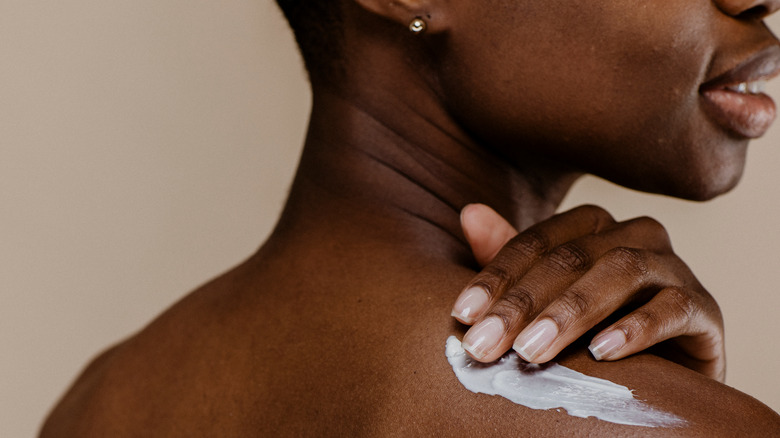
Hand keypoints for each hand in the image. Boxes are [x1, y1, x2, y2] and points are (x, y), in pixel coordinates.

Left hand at [453, 203, 724, 380]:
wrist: (667, 372)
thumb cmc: (595, 330)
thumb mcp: (547, 300)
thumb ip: (512, 262)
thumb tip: (470, 213)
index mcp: (593, 227)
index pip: (536, 241)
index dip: (497, 276)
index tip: (462, 315)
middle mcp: (635, 236)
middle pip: (572, 257)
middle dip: (522, 303)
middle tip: (485, 345)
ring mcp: (673, 268)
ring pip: (622, 272)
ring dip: (572, 311)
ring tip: (532, 350)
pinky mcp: (704, 309)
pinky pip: (674, 308)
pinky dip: (637, 328)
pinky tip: (602, 352)